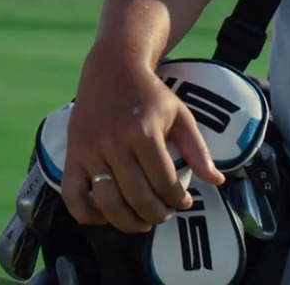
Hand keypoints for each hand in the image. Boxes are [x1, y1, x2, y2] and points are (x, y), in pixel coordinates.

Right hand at [63, 52, 223, 233]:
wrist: (111, 68)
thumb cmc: (149, 93)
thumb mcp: (180, 114)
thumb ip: (198, 149)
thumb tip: (217, 181)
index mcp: (144, 132)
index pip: (164, 182)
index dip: (177, 199)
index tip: (183, 201)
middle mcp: (115, 143)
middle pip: (138, 197)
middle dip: (157, 214)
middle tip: (164, 214)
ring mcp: (90, 151)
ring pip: (108, 202)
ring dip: (128, 222)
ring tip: (141, 222)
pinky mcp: (73, 154)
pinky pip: (73, 195)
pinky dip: (87, 214)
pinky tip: (104, 216)